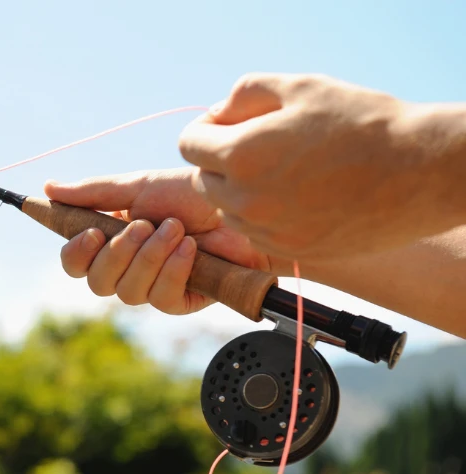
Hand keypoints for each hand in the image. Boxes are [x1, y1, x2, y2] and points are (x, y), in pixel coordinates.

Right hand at [45, 169, 274, 314]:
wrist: (241, 204)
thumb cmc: (193, 195)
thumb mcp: (139, 187)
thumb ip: (93, 193)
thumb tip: (48, 188)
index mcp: (111, 239)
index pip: (76, 262)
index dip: (76, 253)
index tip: (91, 232)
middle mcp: (128, 267)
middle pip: (96, 283)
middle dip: (118, 253)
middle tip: (143, 225)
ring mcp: (153, 286)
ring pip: (127, 291)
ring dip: (150, 257)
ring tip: (177, 230)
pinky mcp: (180, 301)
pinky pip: (160, 297)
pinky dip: (174, 269)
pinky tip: (191, 250)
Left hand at [178, 73, 465, 260]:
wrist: (418, 173)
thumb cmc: (360, 122)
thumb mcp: (300, 87)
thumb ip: (244, 94)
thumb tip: (216, 114)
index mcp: (241, 156)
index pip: (188, 144)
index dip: (205, 129)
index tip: (227, 124)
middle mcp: (245, 201)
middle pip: (202, 179)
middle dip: (221, 160)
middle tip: (261, 145)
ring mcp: (266, 232)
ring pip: (227, 209)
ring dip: (240, 190)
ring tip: (285, 171)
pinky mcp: (288, 252)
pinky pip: (254, 232)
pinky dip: (264, 215)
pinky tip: (299, 197)